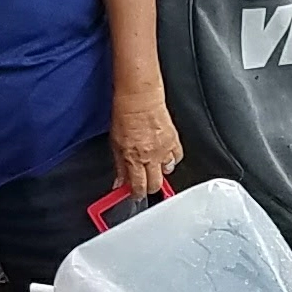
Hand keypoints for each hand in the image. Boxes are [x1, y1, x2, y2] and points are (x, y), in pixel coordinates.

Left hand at [111, 86, 181, 200]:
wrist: (140, 97)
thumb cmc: (125, 114)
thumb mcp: (114, 143)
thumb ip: (119, 166)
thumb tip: (119, 182)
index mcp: (133, 158)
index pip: (138, 187)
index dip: (136, 194)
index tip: (134, 193)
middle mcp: (150, 156)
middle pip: (155, 185)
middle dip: (148, 188)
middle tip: (143, 183)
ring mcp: (164, 149)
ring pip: (167, 173)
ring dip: (159, 172)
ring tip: (153, 165)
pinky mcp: (174, 140)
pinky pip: (177, 158)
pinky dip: (171, 159)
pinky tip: (164, 155)